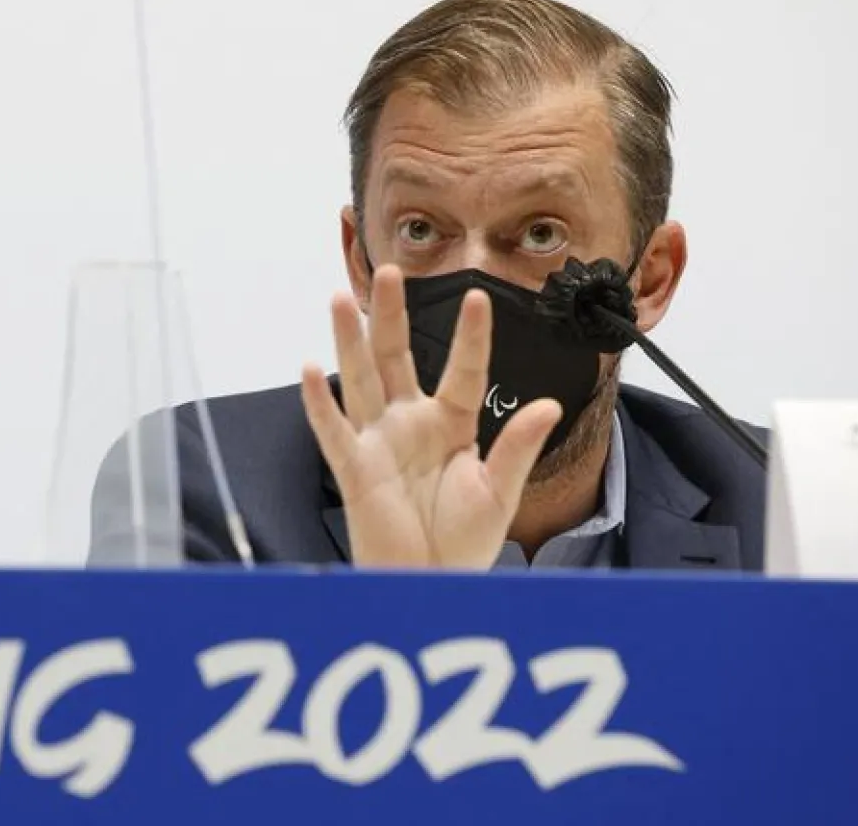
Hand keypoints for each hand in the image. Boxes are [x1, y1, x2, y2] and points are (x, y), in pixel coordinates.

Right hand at [300, 265, 561, 568]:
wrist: (433, 585)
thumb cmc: (462, 541)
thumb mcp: (500, 491)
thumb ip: (519, 447)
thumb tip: (547, 405)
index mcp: (451, 423)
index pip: (464, 371)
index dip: (471, 336)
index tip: (479, 297)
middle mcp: (410, 423)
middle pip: (397, 357)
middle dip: (391, 315)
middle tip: (389, 271)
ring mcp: (379, 442)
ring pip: (361, 380)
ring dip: (349, 341)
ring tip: (340, 299)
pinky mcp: (355, 469)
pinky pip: (334, 431)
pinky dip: (320, 402)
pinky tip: (310, 369)